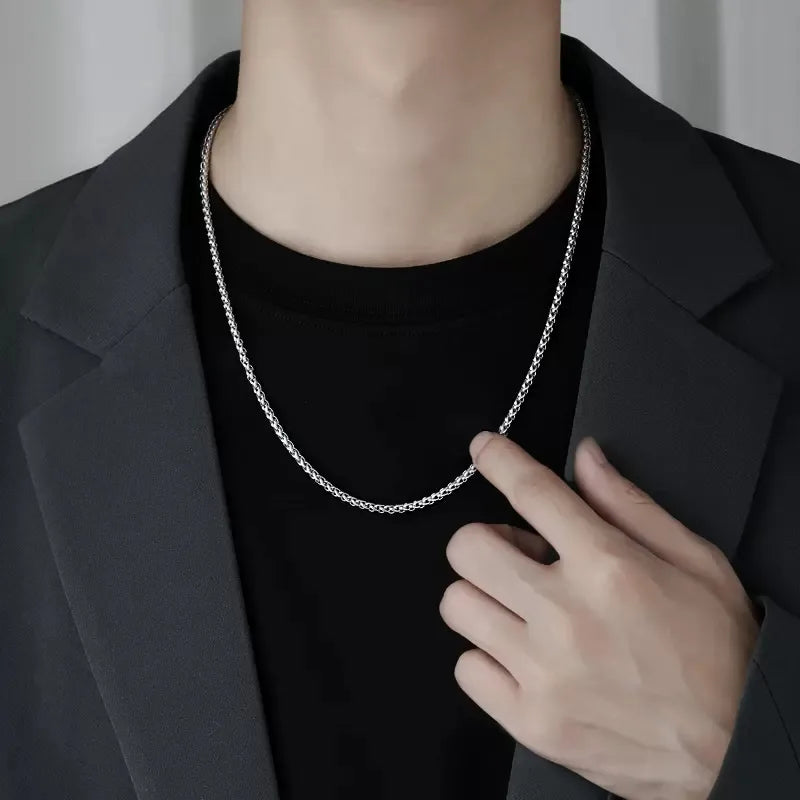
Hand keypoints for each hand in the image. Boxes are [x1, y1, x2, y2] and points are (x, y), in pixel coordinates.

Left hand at [439, 432, 761, 799]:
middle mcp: (566, 616)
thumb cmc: (719, 653)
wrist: (738, 750)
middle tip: (516, 555)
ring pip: (457, 605)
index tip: (484, 449)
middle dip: (484, 540)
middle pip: (468, 548)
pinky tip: (519, 657)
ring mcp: (543, 673)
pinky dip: (484, 657)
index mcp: (608, 567)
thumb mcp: (694, 561)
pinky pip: (466, 669)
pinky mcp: (531, 722)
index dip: (499, 460)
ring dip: (482, 597)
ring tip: (519, 608)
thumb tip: (585, 459)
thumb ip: (629, 505)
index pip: (532, 492)